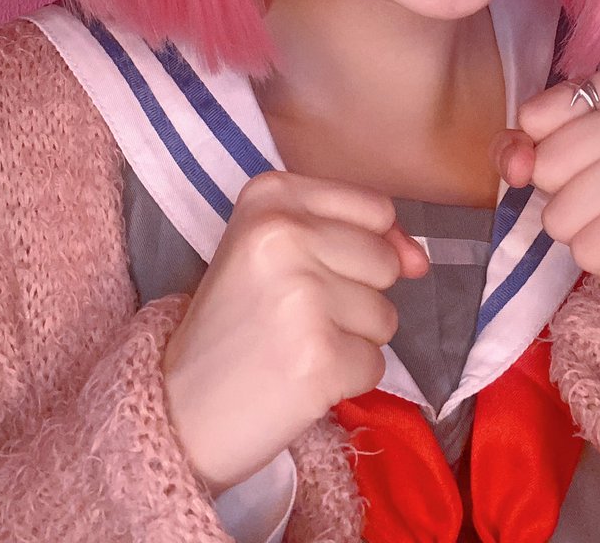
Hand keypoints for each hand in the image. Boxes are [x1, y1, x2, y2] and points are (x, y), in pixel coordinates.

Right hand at [161, 169, 428, 494]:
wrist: (179, 406)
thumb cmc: (237, 321)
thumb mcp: (278, 249)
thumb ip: (357, 235)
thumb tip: (420, 259)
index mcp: (269, 194)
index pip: (376, 208)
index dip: (365, 247)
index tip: (316, 269)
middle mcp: (283, 232)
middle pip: (385, 261)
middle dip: (356, 296)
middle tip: (295, 314)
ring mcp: (301, 293)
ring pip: (387, 315)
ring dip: (351, 339)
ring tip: (294, 344)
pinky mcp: (318, 355)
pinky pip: (376, 364)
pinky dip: (345, 378)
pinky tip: (299, 377)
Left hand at [489, 62, 599, 356]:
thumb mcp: (580, 161)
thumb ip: (528, 147)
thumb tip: (514, 163)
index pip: (535, 115)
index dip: (549, 157)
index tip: (599, 168)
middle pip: (545, 164)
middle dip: (569, 201)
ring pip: (560, 212)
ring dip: (587, 236)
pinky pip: (586, 249)